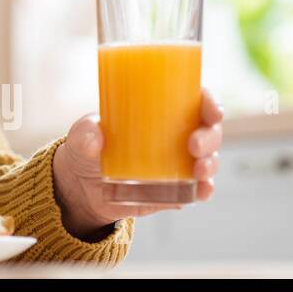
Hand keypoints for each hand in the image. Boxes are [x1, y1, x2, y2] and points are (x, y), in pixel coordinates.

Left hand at [52, 88, 223, 239]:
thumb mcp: (80, 137)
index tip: (211, 110)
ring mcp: (177, 163)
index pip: (193, 100)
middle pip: (208, 130)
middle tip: (194, 145)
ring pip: (208, 159)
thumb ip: (84, 133)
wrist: (82, 187)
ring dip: (210, 163)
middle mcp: (174, 135)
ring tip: (198, 171)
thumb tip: (95, 136)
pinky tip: (201, 191)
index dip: (209, 102)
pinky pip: (198, 189)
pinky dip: (204, 189)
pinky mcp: (175, 188)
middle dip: (210, 136)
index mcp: (157, 112)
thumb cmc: (87, 149)